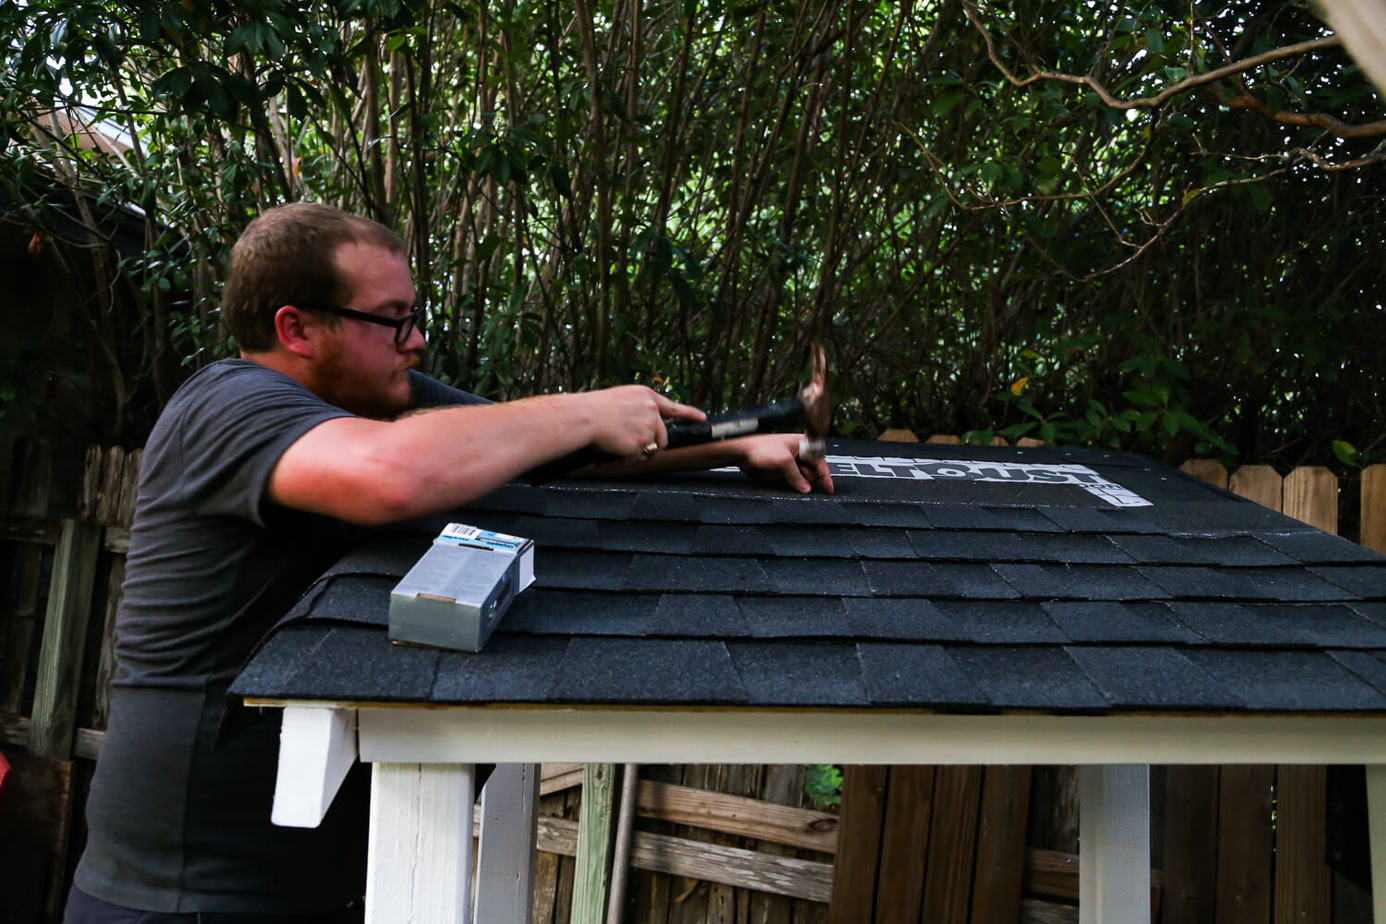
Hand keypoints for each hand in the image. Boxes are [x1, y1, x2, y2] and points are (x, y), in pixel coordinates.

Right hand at [578, 385, 704, 457]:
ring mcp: (649, 425)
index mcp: (645, 395)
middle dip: (651, 444)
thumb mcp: (620, 400)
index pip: (672, 406)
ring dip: (637, 451)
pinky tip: (614, 447)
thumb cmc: (593, 409)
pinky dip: (627, 457)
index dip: (689, 413)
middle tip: (630, 445)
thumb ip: (637, 411)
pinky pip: (639, 457)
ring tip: (616, 442)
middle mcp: (651, 409)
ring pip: (650, 447)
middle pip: (662, 435)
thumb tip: (644, 429)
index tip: (702, 418)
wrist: (584, 417)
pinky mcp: (643, 440)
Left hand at [731, 433, 834, 493]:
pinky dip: (793, 485)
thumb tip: (806, 488)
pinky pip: (794, 481)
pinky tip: (785, 482)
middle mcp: (799, 453)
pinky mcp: (784, 471)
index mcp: (803, 444)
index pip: (820, 461)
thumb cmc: (761, 448)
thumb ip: (797, 476)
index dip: (825, 475)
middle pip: (813, 472)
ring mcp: (792, 463)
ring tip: (786, 476)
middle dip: (809, 478)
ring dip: (800, 482)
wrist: (742, 453)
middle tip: (798, 476)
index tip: (829, 489)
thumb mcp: (784, 461)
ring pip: (804, 478)